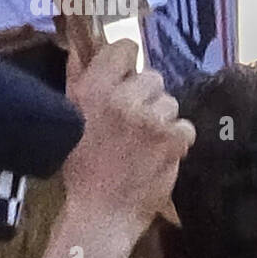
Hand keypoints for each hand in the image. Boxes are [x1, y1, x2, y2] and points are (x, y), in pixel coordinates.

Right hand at [62, 40, 195, 241]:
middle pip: (153, 77)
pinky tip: (159, 154)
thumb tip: (83, 46)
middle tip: (134, 123)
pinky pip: (185, 127)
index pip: (125, 49)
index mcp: (93, 89)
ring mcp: (150, 119)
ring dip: (163, 120)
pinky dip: (177, 140)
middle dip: (147, 97)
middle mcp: (122, 99)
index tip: (126, 81)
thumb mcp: (71, 117)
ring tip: (145, 142)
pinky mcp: (172, 139)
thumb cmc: (83, 167)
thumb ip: (79, 79)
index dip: (128, 64)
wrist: (102, 211)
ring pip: (170, 103)